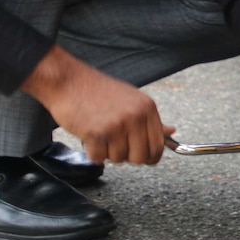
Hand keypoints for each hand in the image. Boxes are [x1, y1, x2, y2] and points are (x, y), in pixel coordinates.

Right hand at [21, 45, 173, 164]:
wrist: (68, 80)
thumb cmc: (98, 91)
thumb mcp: (131, 100)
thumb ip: (150, 119)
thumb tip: (171, 132)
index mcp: (147, 107)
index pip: (158, 146)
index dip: (149, 157)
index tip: (141, 157)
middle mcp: (135, 116)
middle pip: (140, 157)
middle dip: (127, 156)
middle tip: (115, 142)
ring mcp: (116, 124)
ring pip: (119, 159)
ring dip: (107, 152)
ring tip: (100, 131)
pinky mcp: (96, 133)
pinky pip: (99, 158)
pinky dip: (92, 152)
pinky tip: (89, 135)